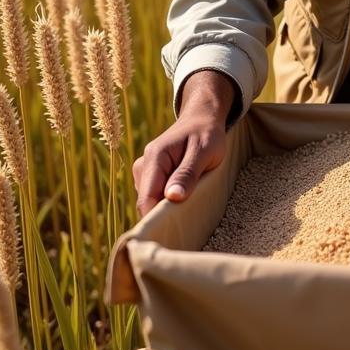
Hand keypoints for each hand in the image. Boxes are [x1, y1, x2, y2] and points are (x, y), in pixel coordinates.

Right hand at [132, 70, 233, 216]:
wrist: (202, 118)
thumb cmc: (206, 133)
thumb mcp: (204, 151)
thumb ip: (187, 173)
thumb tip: (172, 198)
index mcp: (155, 158)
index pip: (147, 199)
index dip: (157, 218)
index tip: (174, 231)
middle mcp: (143, 165)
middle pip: (147, 202)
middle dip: (165, 212)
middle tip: (191, 214)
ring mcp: (145, 170)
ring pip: (151, 200)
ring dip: (169, 204)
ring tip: (191, 197)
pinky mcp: (151, 175)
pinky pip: (156, 195)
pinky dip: (168, 198)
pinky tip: (185, 194)